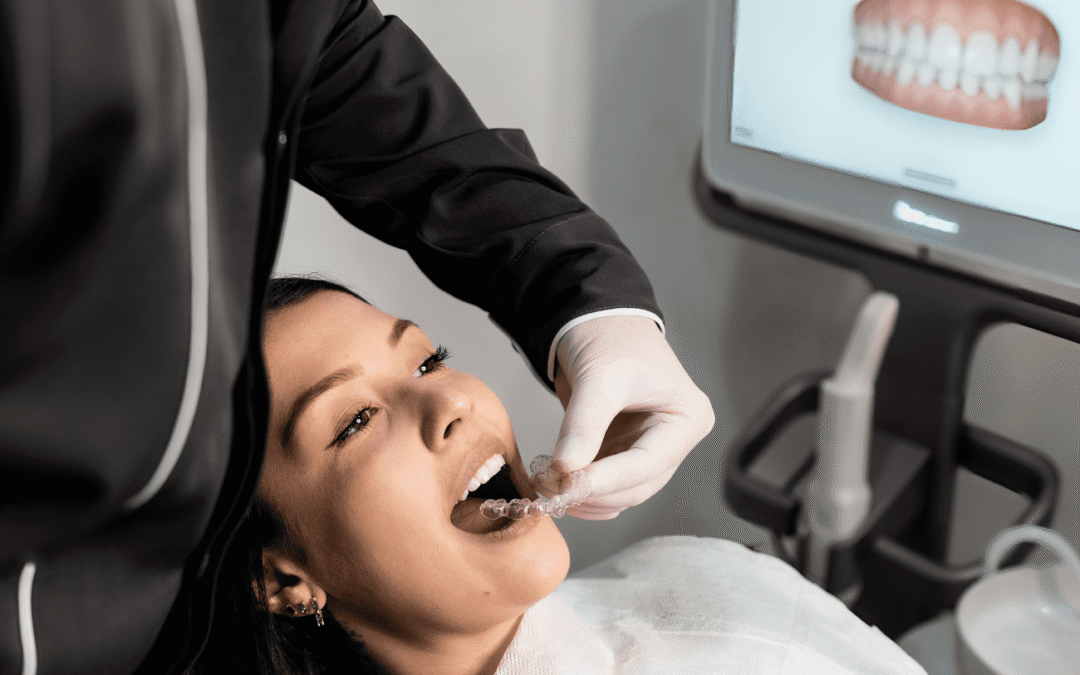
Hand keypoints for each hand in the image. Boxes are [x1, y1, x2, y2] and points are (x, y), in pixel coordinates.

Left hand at [551, 315, 714, 519]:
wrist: (597, 320)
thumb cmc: (611, 338)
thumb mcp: (599, 377)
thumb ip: (584, 423)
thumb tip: (565, 468)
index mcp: (688, 419)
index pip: (648, 463)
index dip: (607, 479)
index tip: (570, 485)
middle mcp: (675, 440)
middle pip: (638, 485)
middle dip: (595, 492)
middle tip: (555, 490)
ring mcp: (651, 450)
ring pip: (622, 493)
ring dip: (586, 498)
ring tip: (550, 487)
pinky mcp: (626, 454)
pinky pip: (608, 487)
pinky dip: (583, 492)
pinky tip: (557, 487)